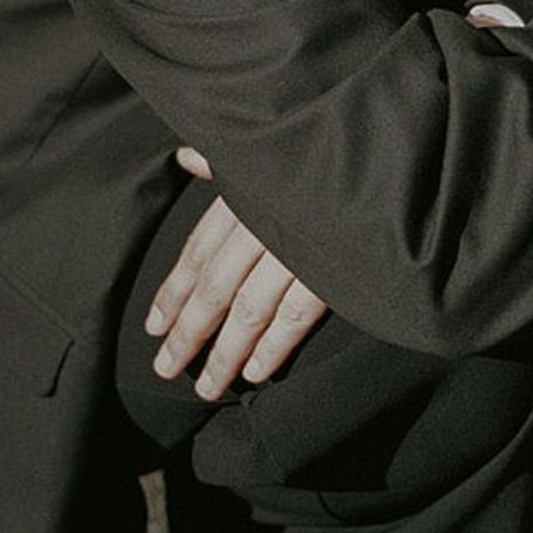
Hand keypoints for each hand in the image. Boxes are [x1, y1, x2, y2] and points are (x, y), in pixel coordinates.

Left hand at [144, 147, 327, 398]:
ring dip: (224, 353)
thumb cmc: (320, 149)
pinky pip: (295, 314)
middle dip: (187, 332)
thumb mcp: (268, 146)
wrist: (378, 153)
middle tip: (165, 368)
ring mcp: (293, 249)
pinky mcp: (329, 268)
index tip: (154, 326)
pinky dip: (273, 346)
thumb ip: (226, 163)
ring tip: (207, 387)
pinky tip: (254, 373)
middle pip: (214, 289)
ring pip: (248, 310)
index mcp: (242, 196)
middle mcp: (260, 225)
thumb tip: (187, 157)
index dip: (173, 292)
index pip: (197, 252)